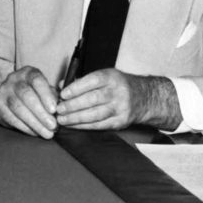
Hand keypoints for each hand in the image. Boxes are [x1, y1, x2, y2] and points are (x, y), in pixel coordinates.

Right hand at [0, 66, 58, 138]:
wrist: (8, 96)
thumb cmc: (34, 94)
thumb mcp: (45, 90)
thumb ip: (54, 96)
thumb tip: (63, 108)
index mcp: (28, 73)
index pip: (37, 80)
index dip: (46, 95)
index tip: (54, 110)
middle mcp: (13, 79)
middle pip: (26, 95)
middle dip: (41, 112)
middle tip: (53, 126)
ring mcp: (3, 91)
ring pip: (18, 108)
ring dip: (34, 123)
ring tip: (47, 133)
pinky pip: (11, 118)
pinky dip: (25, 127)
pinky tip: (35, 133)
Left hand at [56, 70, 179, 129]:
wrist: (144, 98)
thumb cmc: (117, 85)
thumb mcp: (103, 76)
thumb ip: (81, 81)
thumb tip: (60, 86)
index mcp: (111, 77)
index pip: (92, 81)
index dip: (76, 88)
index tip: (62, 94)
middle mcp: (117, 92)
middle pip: (93, 99)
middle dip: (73, 106)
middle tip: (58, 110)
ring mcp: (120, 108)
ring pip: (95, 114)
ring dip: (76, 118)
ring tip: (62, 120)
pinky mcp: (121, 121)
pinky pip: (100, 125)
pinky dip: (84, 126)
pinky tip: (73, 126)